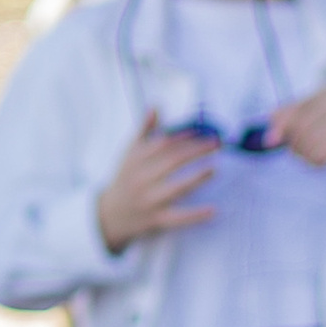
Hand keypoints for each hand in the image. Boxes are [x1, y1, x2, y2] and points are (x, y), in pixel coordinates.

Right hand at [95, 112, 218, 251]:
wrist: (109, 215)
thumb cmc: (126, 179)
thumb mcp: (129, 154)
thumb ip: (143, 131)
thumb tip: (155, 106)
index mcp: (136, 160)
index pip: (162, 144)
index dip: (183, 136)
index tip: (201, 131)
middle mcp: (141, 179)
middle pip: (172, 162)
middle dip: (196, 151)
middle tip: (216, 143)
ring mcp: (149, 200)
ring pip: (175, 188)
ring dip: (196, 178)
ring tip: (214, 168)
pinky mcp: (156, 220)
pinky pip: (178, 218)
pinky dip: (195, 215)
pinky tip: (213, 209)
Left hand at [267, 89, 325, 195]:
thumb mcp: (309, 125)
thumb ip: (286, 125)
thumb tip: (268, 139)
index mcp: (325, 93)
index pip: (293, 110)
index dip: (279, 127)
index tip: (270, 141)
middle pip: (301, 126)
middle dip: (294, 144)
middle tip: (297, 154)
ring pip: (310, 141)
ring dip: (305, 156)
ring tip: (311, 158)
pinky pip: (322, 152)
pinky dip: (317, 161)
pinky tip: (322, 162)